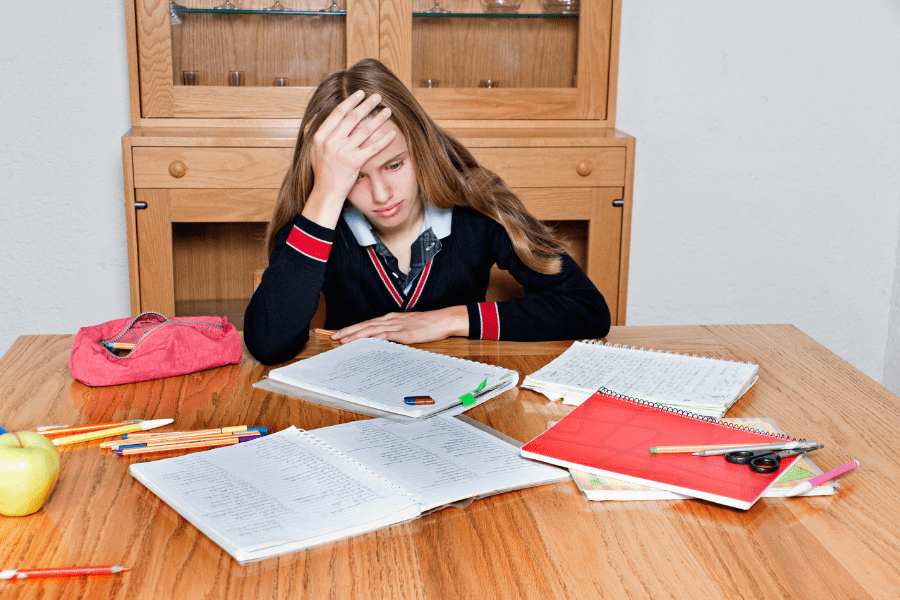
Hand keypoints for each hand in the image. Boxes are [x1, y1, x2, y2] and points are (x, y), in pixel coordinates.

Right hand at [302, 91, 395, 226]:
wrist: (326, 192)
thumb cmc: (322, 170)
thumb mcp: (312, 148)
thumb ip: (313, 129)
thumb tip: (319, 112)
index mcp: (320, 136)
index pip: (338, 113)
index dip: (350, 101)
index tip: (360, 93)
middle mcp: (331, 142)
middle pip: (353, 118)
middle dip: (367, 105)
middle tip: (377, 96)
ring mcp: (343, 152)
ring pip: (365, 130)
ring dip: (378, 119)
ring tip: (388, 111)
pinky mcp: (355, 163)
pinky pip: (373, 148)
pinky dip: (384, 140)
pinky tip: (393, 133)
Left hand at [332, 306, 468, 344]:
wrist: (443, 320)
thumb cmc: (429, 324)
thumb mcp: (409, 328)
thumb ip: (397, 333)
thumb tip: (386, 341)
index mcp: (391, 318)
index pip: (368, 323)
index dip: (353, 328)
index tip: (341, 333)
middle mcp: (391, 320)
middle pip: (365, 325)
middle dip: (348, 330)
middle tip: (334, 336)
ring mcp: (397, 325)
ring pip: (371, 329)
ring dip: (355, 334)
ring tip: (342, 340)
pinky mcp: (404, 332)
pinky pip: (384, 335)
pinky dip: (372, 338)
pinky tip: (364, 341)